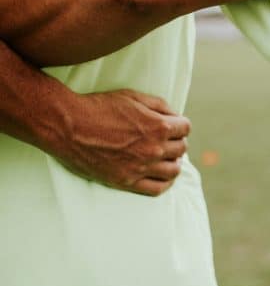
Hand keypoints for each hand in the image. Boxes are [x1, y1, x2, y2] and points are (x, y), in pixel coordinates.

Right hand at [47, 90, 190, 196]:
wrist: (67, 126)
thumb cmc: (99, 107)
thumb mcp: (133, 96)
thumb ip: (160, 105)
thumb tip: (176, 116)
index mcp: (159, 126)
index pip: (186, 128)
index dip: (180, 125)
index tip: (173, 126)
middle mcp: (154, 149)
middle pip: (181, 149)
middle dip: (176, 142)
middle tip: (167, 140)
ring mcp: (141, 167)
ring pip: (174, 170)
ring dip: (173, 162)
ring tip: (165, 158)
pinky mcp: (126, 181)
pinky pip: (157, 189)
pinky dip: (164, 183)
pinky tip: (161, 176)